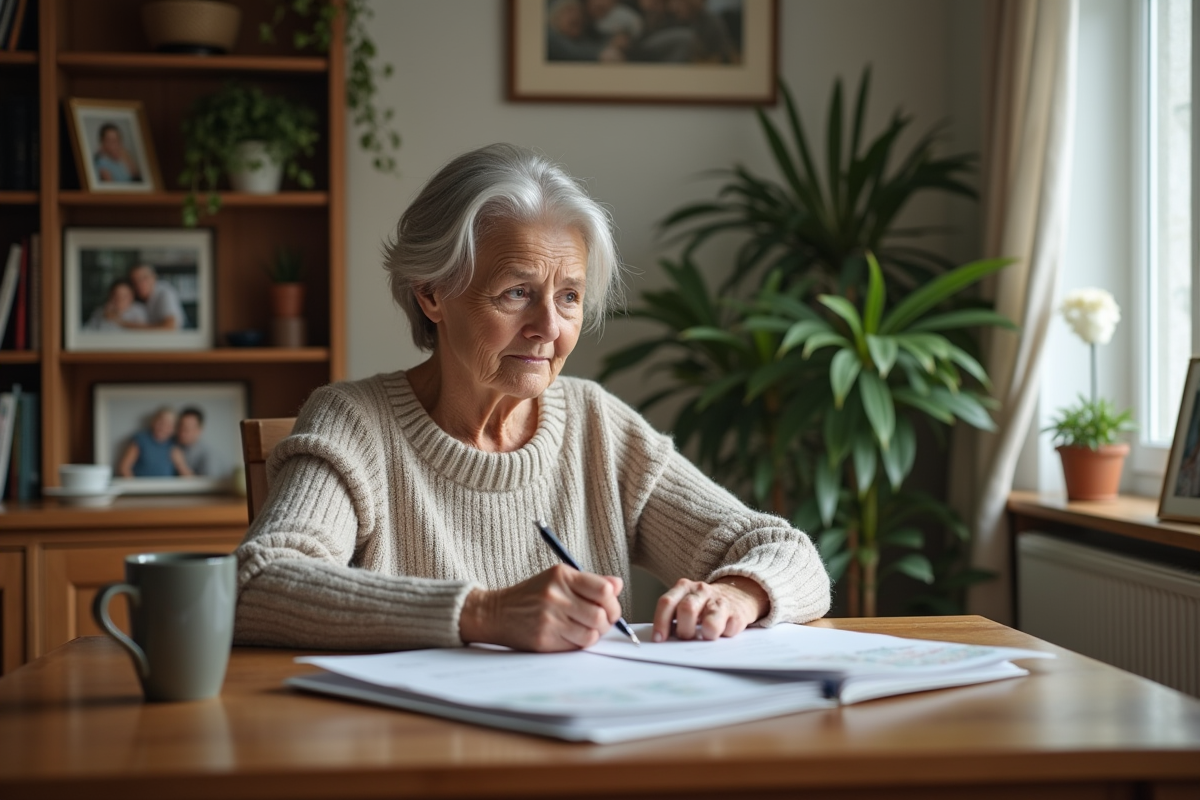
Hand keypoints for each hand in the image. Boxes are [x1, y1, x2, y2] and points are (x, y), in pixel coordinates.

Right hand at [459, 564, 623, 651]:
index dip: (613, 602)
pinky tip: (572, 636)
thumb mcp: (557, 579)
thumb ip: (589, 582)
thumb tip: (617, 585)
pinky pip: (577, 645)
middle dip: (607, 622)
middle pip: (601, 614)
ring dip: (594, 634)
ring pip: (592, 634)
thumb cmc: (531, 596)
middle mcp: (555, 595)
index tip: (610, 607)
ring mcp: (549, 618)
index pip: (604, 590)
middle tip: (601, 622)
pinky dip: (580, 643)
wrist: (496, 612)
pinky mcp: (544, 639)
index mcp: (561, 575)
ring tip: (586, 629)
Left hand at [652, 576, 768, 642]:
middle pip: (687, 609)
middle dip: (684, 631)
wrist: (738, 594)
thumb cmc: (705, 605)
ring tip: (706, 637)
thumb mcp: (687, 602)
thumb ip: (674, 616)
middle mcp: (701, 591)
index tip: (659, 639)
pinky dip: (723, 636)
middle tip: (686, 639)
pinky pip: (728, 630)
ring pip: (710, 623)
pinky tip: (722, 633)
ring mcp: (720, 601)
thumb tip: (662, 640)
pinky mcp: (737, 614)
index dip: (661, 622)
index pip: (667, 602)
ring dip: (705, 635)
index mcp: (683, 588)